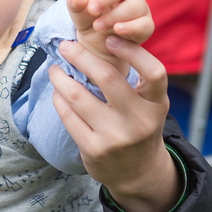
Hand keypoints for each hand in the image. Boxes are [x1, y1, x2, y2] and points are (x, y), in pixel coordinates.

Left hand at [50, 35, 181, 211]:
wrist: (138, 173)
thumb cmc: (139, 126)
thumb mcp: (149, 106)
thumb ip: (135, 81)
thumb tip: (100, 42)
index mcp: (156, 105)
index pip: (154, 72)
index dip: (133, 51)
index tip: (109, 39)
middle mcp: (139, 120)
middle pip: (107, 77)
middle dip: (80, 56)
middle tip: (65, 46)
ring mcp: (115, 136)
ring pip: (78, 96)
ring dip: (60, 77)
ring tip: (55, 69)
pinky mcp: (94, 149)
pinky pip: (68, 116)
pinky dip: (58, 99)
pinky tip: (57, 92)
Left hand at [67, 0, 153, 74]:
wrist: (96, 44)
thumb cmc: (88, 19)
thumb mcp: (76, 11)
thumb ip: (74, 2)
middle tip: (92, 10)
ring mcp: (139, 7)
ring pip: (134, 6)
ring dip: (113, 17)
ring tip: (97, 27)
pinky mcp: (145, 25)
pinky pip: (143, 24)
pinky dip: (130, 28)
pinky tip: (117, 31)